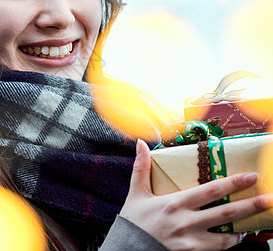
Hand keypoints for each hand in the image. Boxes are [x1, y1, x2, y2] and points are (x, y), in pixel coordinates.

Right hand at [120, 140, 272, 250]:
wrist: (125, 250)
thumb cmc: (132, 222)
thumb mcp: (136, 193)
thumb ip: (141, 168)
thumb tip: (140, 144)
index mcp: (174, 203)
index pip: (211, 190)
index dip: (234, 183)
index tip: (251, 176)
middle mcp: (186, 222)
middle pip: (226, 212)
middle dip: (251, 205)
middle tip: (269, 199)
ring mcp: (190, 241)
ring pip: (226, 236)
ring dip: (243, 229)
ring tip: (254, 222)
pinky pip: (216, 250)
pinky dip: (229, 243)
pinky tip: (234, 237)